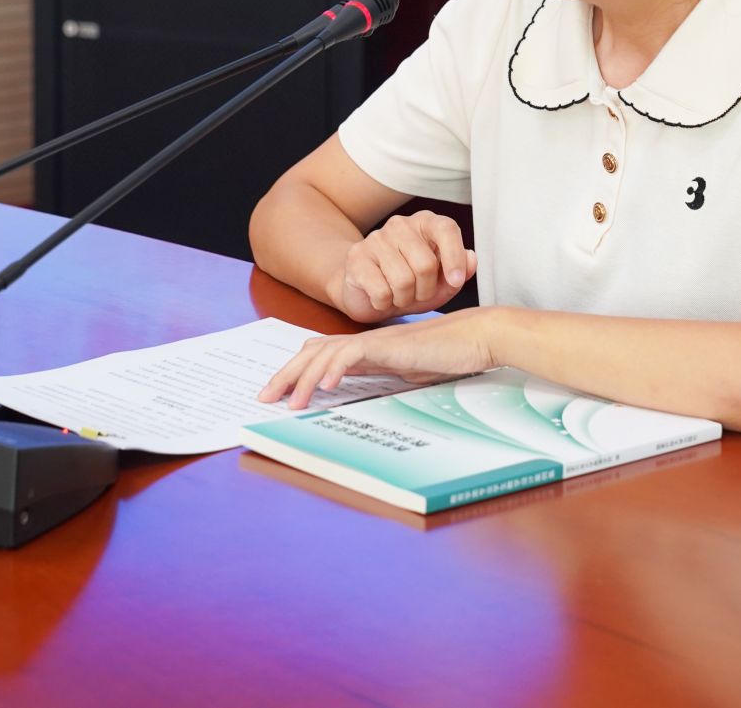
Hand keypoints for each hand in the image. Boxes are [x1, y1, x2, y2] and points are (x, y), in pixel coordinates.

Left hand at [258, 309, 500, 409]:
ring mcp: (376, 341)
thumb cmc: (449, 355)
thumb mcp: (407, 372)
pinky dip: (336, 369)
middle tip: (264, 398)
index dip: (296, 371)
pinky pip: (354, 353)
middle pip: (313, 352)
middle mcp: (366, 342)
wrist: (476, 337)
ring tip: (292, 403)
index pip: (321, 355)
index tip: (279, 394)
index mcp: (368, 349)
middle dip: (285, 375)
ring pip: (327, 353)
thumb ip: (382, 375)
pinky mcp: (390, 344)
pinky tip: (325, 385)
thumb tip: (359, 390)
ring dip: (304, 379)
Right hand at [334, 211, 476, 322]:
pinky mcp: (356, 257)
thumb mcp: (440, 284)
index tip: (454, 281)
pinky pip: (381, 291)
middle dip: (426, 290)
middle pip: (426, 264)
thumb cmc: (410, 285)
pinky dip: (385, 303)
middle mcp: (400, 225)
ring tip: (399, 295)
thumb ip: (460, 272)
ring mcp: (376, 238)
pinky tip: (381, 297)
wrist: (366, 291)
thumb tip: (471, 258)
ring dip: (405, 299)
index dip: (454, 257)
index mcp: (425, 223)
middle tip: (418, 294)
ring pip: (403, 280)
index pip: (446, 228)